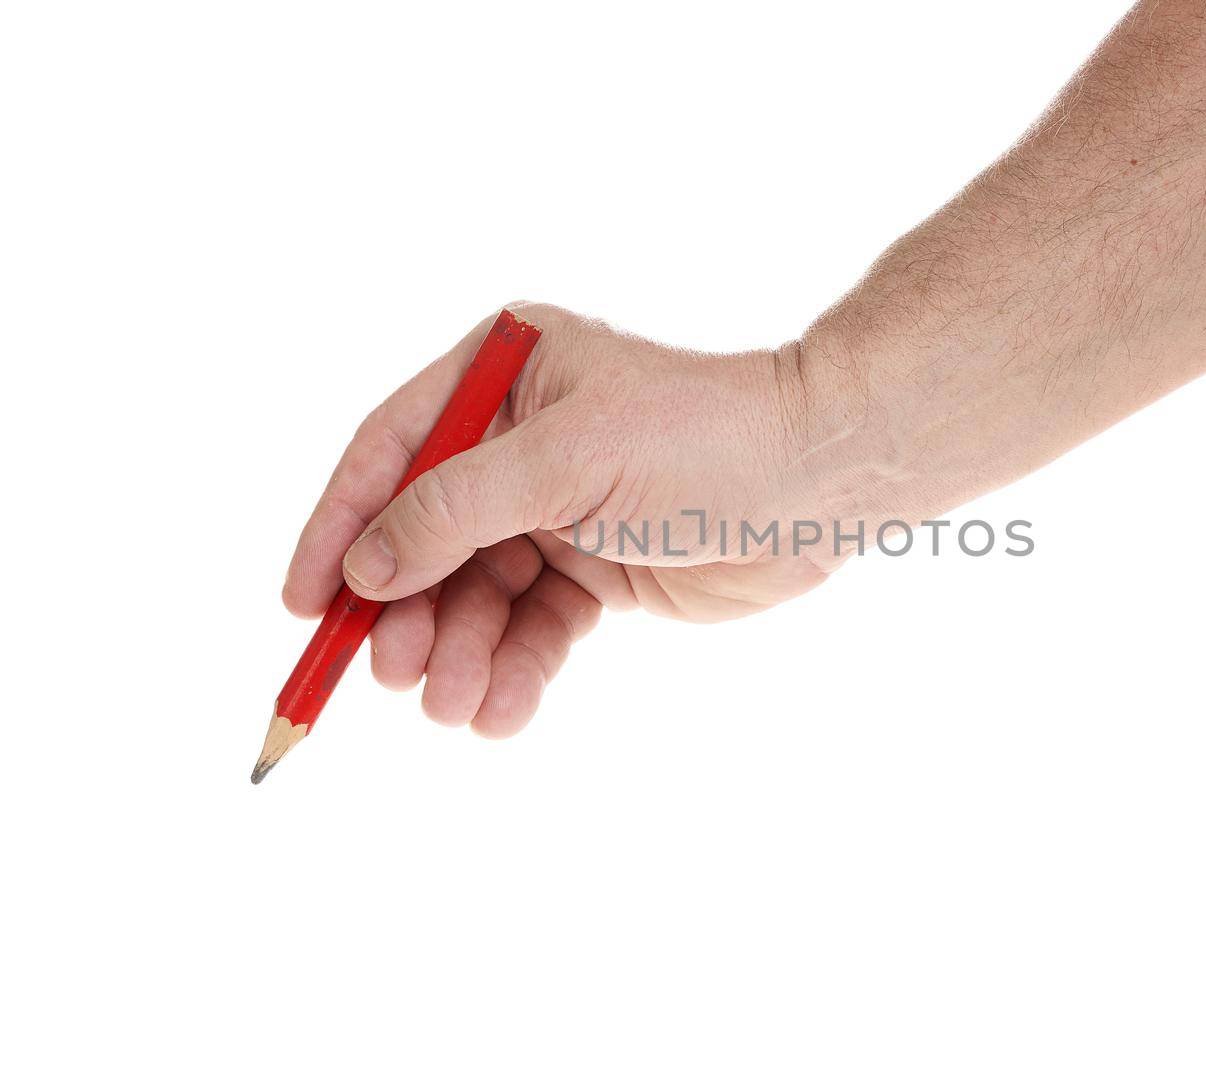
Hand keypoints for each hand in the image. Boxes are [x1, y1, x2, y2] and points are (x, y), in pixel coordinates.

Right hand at [282, 303, 841, 737]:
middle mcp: (519, 441)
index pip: (392, 450)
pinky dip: (516, 668)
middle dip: (409, 611)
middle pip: (428, 536)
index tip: (303, 602)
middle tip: (391, 675)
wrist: (817, 484)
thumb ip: (455, 510)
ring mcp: (557, 509)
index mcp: (503, 376)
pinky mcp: (596, 569)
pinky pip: (534, 625)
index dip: (340, 526)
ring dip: (460, 653)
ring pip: (479, 594)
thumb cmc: (700, 440)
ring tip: (453, 707)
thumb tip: (364, 568)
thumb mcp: (565, 462)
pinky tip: (502, 710)